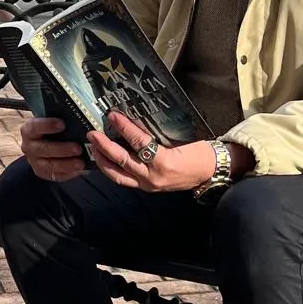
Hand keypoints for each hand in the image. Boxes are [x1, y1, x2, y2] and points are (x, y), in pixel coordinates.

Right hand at [20, 117, 86, 182]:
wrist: (45, 144)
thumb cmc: (52, 130)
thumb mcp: (53, 122)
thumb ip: (61, 121)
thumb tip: (77, 121)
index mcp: (29, 130)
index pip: (35, 127)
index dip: (48, 125)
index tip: (63, 124)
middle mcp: (29, 146)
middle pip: (43, 149)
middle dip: (62, 149)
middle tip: (78, 148)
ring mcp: (34, 161)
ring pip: (49, 165)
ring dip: (66, 164)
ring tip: (81, 163)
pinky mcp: (42, 172)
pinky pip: (54, 175)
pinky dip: (67, 173)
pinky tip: (78, 170)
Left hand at [88, 112, 217, 192]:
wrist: (210, 172)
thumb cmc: (199, 152)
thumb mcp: (178, 139)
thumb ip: (155, 134)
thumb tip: (132, 121)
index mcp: (164, 161)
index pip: (138, 142)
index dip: (124, 127)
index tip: (112, 115)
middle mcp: (153, 176)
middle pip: (122, 160)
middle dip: (104, 146)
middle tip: (92, 133)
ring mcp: (149, 185)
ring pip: (118, 175)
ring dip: (103, 161)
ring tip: (94, 148)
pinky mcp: (147, 188)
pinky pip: (125, 180)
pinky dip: (113, 169)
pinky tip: (106, 160)